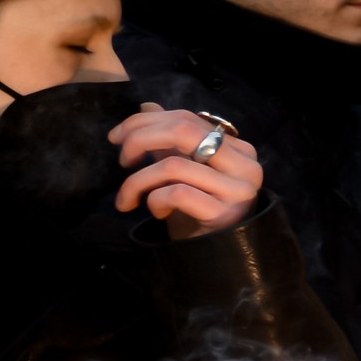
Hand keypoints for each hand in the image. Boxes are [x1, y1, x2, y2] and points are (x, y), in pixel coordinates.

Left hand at [111, 106, 260, 236]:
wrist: (215, 255)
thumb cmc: (198, 210)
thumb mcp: (183, 169)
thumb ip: (170, 139)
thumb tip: (147, 106)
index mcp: (237, 148)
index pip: (186, 118)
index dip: (144, 122)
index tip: (117, 139)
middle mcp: (244, 165)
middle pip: (183, 131)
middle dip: (140, 139)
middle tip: (122, 159)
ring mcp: (236, 190)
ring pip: (173, 166)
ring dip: (138, 181)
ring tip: (127, 198)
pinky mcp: (222, 214)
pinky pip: (176, 194)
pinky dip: (154, 200)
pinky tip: (154, 211)